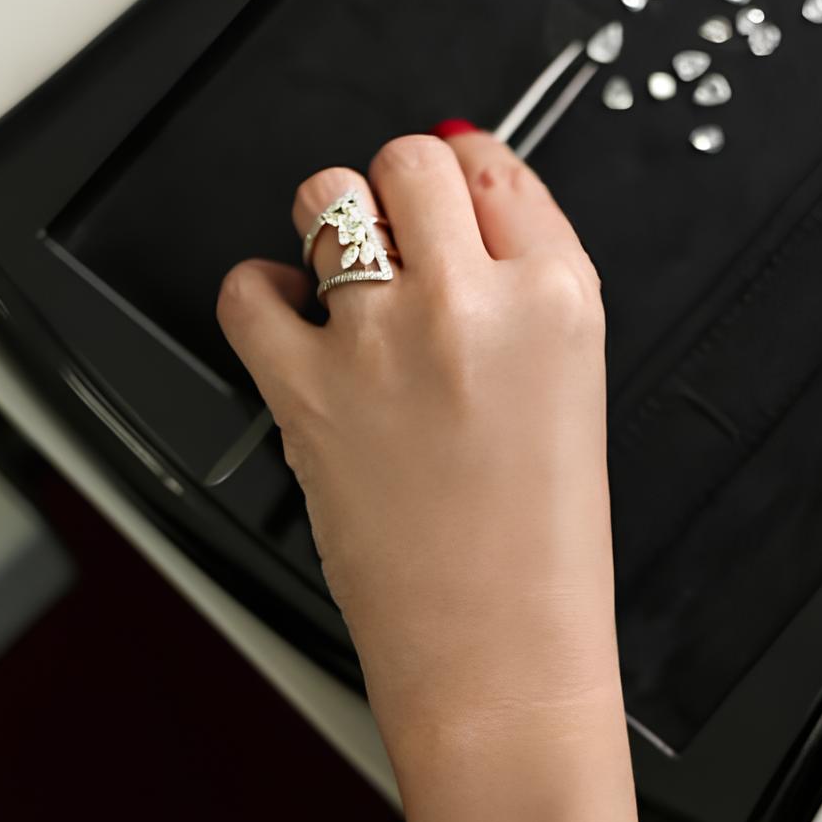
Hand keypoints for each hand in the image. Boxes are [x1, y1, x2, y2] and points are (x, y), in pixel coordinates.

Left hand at [215, 130, 618, 771]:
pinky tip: (291, 326)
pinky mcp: (307, 391)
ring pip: (327, 196)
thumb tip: (461, 203)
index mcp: (560, 300)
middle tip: (399, 244)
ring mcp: (382, 341)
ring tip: (343, 281)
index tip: (453, 201)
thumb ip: (523, 293)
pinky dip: (260, 297)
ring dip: (330, 227)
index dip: (466, 181)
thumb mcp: (573, 395)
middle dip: (397, 192)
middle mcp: (471, 304)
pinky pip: (248, 290)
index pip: (496, 168)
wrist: (499, 661)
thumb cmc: (542, 555)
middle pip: (409, 160)